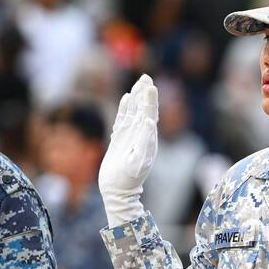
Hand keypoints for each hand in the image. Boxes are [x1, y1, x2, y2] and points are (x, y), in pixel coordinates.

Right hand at [99, 74, 158, 226]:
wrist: (118, 191)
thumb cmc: (129, 179)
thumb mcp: (139, 161)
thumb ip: (145, 141)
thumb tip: (149, 121)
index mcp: (148, 138)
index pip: (150, 114)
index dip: (150, 100)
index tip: (150, 86)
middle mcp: (141, 135)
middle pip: (144, 109)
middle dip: (145, 93)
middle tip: (146, 76)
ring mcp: (130, 136)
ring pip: (134, 112)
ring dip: (137, 97)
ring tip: (139, 83)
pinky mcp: (120, 140)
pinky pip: (123, 119)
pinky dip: (124, 108)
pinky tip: (126, 98)